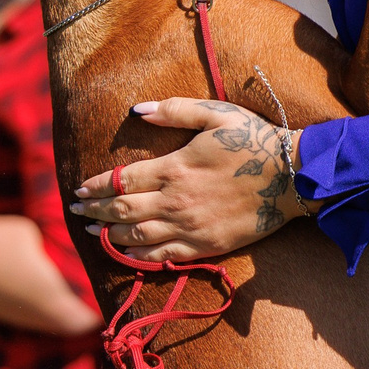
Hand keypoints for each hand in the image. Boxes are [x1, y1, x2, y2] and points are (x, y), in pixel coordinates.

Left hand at [73, 99, 306, 261]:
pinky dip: (139, 259)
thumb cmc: (253, 140)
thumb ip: (175, 110)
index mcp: (175, 168)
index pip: (122, 180)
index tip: (79, 189)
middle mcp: (176, 202)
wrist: (293, 177)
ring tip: (91, 233)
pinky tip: (125, 256)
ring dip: (109, 236)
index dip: (97, 186)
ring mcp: (191, 227)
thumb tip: (137, 110)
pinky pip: (164, 257)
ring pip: (137, 237)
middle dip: (94, 211)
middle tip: (75, 211)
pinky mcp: (206, 246)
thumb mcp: (216, 113)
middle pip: (122, 210)